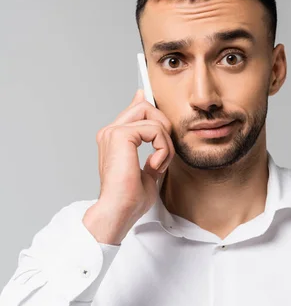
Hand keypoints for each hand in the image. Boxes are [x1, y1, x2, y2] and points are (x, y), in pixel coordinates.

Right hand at [83, 89, 174, 244]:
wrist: (119, 210)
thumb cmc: (130, 198)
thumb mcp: (149, 169)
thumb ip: (154, 150)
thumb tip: (158, 134)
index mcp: (114, 139)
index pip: (132, 110)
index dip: (144, 102)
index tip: (147, 94)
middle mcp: (111, 132)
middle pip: (144, 107)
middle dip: (164, 126)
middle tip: (164, 152)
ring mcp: (114, 132)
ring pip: (154, 120)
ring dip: (165, 145)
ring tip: (158, 165)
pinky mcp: (121, 135)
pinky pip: (155, 130)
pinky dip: (163, 148)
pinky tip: (155, 165)